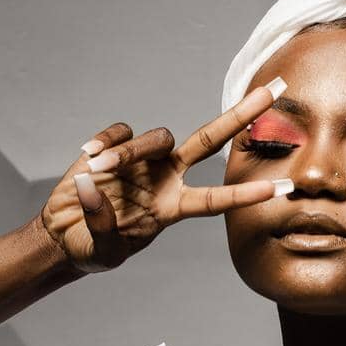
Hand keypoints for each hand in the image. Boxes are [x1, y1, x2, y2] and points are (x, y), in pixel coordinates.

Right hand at [39, 81, 292, 273]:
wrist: (65, 234)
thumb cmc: (91, 248)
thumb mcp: (103, 252)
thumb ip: (104, 227)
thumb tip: (94, 186)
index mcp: (172, 208)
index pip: (215, 200)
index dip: (246, 195)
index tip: (280, 188)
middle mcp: (166, 179)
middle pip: (209, 141)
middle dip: (240, 116)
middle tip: (272, 92)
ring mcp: (144, 160)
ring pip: (157, 138)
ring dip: (129, 152)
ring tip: (99, 168)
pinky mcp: (117, 147)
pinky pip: (121, 132)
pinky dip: (105, 142)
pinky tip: (87, 158)